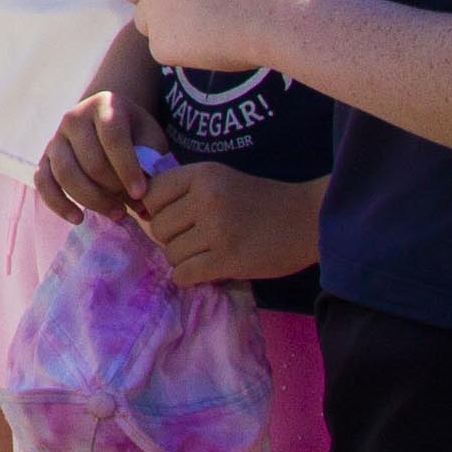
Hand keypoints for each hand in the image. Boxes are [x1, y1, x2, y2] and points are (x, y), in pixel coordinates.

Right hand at [35, 85, 151, 225]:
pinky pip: (43, 182)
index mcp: (105, 105)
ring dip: (91, 199)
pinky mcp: (45, 157)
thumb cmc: (135, 133)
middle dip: (112, 189)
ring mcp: (56, 137)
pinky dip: (58, 203)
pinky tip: (78, 218)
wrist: (109, 122)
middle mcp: (74, 117)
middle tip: (131, 207)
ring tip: (115, 214)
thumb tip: (146, 202)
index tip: (141, 194)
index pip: (113, 138)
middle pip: (90, 160)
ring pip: (65, 173)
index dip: (127, 168)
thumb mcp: (150, 138)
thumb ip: (151, 164)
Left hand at [135, 159, 324, 290]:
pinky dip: (188, 277)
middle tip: (193, 241)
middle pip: (158, 227)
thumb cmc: (262, 200)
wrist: (309, 218)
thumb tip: (141, 210)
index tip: (175, 219)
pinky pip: (185, 274)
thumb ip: (185, 189)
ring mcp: (217, 230)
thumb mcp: (221, 179)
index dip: (158, 210)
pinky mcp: (228, 259)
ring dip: (183, 259)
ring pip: (170, 253)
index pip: (152, 194)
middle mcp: (206, 199)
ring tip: (204, 255)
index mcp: (202, 175)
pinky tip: (203, 271)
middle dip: (171, 238)